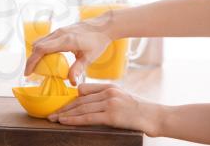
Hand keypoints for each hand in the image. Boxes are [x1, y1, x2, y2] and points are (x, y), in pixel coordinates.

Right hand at [25, 13, 114, 84]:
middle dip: (31, 60)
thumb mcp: (89, 57)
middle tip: (31, 74)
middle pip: (37, 46)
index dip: (32, 61)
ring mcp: (59, 31)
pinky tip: (45, 59)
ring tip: (37, 68)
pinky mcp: (60, 31)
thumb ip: (78, 69)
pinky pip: (45, 40)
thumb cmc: (98, 41)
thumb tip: (71, 82)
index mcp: (65, 40)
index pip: (41, 49)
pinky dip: (41, 50)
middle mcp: (59, 33)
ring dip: (35, 54)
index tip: (27, 73)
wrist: (103, 26)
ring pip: (40, 42)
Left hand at [48, 83, 162, 136]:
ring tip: (54, 119)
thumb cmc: (140, 109)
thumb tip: (88, 102)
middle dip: (64, 107)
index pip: (84, 90)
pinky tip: (64, 122)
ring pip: (81, 108)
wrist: (157, 116)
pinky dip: (74, 120)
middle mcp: (108, 92)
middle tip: (51, 113)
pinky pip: (88, 117)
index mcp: (109, 86)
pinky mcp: (112, 115)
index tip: (61, 105)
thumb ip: (106, 97)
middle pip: (79, 99)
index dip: (71, 99)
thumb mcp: (122, 97)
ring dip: (65, 114)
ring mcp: (110, 102)